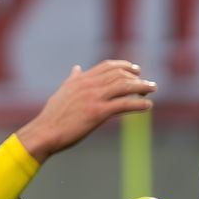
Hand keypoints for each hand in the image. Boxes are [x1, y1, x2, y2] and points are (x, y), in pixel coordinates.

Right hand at [16, 60, 154, 161]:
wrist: (45, 132)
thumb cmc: (52, 116)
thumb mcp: (62, 92)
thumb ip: (72, 79)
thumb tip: (76, 68)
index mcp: (81, 79)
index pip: (107, 66)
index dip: (124, 66)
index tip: (135, 70)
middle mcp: (89, 85)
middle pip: (119, 74)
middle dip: (137, 77)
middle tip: (148, 83)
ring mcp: (94, 98)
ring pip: (124, 86)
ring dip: (142, 87)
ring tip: (153, 90)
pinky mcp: (98, 112)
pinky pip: (124, 104)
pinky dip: (139, 104)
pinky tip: (148, 105)